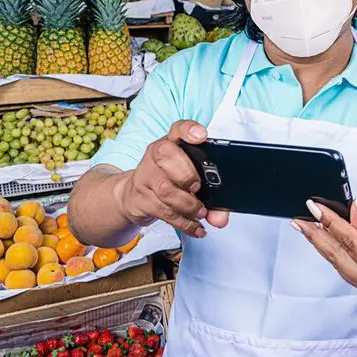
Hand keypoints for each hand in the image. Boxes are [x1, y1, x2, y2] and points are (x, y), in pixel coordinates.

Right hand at [117, 120, 228, 236]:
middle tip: (198, 188)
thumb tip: (220, 218)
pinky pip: (163, 211)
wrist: (136, 195)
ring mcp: (145, 175)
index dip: (189, 130)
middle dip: (186, 174)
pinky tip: (196, 228)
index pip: (178, 129)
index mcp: (172, 142)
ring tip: (201, 213)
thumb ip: (212, 194)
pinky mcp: (141, 198)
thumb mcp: (192, 177)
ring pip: (165, 188)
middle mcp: (156, 155)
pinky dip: (183, 223)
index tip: (201, 136)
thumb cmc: (172, 180)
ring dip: (188, 205)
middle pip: (166, 156)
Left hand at [295, 200, 356, 304]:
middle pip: (338, 258)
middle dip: (317, 237)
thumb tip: (351, 211)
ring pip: (342, 268)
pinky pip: (352, 274)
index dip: (328, 221)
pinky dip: (340, 258)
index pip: (348, 241)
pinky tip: (332, 246)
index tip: (312, 206)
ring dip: (325, 248)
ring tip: (310, 230)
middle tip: (298, 220)